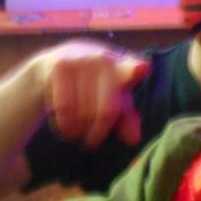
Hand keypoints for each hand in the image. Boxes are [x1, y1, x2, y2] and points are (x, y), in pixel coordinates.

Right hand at [33, 41, 150, 148]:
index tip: (141, 69)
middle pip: (104, 113)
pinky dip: (64, 126)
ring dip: (78, 132)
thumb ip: (126, 120)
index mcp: (124, 68)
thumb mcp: (114, 102)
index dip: (136, 70)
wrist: (58, 63)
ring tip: (77, 135)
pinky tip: (66, 129)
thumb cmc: (95, 86)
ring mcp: (82, 60)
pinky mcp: (61, 65)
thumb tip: (134, 139)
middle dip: (96, 134)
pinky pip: (64, 108)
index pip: (133, 68)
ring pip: (81, 113)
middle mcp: (104, 59)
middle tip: (91, 141)